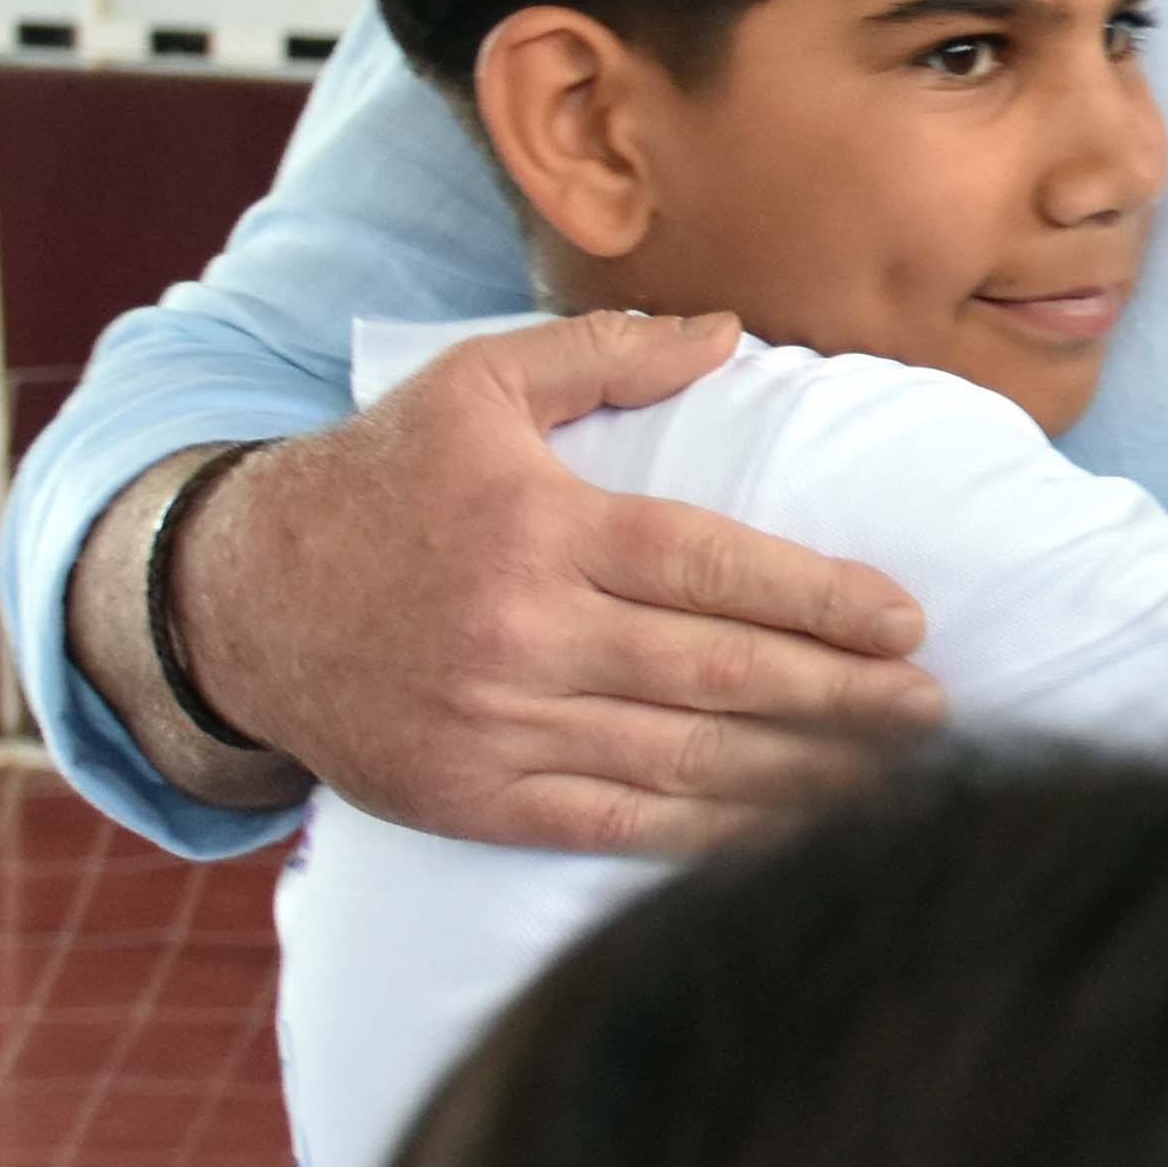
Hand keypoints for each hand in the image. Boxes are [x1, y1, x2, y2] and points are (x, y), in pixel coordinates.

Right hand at [168, 309, 939, 854]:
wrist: (232, 602)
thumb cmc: (378, 481)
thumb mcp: (474, 385)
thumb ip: (606, 351)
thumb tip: (729, 331)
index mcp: (539, 528)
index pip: (711, 567)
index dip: (819, 599)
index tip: (905, 620)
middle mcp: (523, 631)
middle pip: (718, 671)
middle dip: (843, 694)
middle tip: (935, 706)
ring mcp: (497, 723)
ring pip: (683, 756)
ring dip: (803, 773)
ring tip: (899, 777)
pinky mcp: (473, 797)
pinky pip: (616, 823)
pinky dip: (713, 835)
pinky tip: (791, 834)